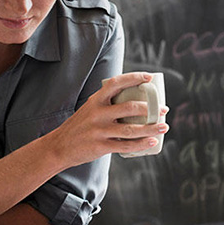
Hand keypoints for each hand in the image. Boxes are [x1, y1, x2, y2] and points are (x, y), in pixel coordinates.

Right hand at [42, 72, 170, 166]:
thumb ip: (107, 104)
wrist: (59, 146)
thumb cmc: (79, 127)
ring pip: (131, 128)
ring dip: (151, 127)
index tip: (149, 77)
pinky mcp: (100, 146)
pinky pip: (125, 145)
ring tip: (164, 126)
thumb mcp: (89, 109)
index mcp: (95, 100)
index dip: (134, 78)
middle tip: (163, 110)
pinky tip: (152, 142)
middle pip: (129, 107)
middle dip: (151, 108)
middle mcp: (97, 113)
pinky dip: (141, 144)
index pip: (116, 83)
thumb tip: (133, 100)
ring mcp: (99, 130)